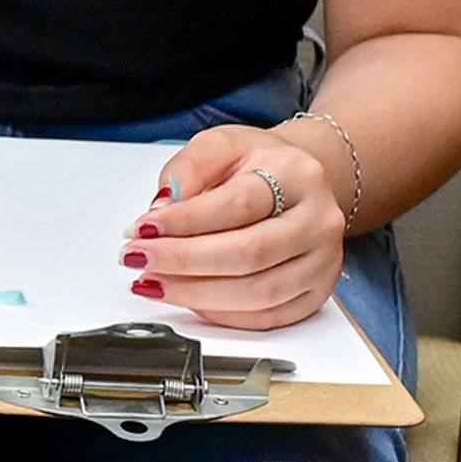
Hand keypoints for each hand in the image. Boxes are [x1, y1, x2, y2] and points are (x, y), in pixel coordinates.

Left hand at [131, 124, 348, 331]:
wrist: (299, 183)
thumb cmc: (260, 164)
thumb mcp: (220, 144)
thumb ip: (189, 168)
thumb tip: (163, 207)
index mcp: (298, 176)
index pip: (240, 204)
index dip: (187, 221)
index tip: (143, 228)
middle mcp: (318, 221)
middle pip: (250, 253)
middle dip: (184, 260)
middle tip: (139, 258)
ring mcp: (321, 262)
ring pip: (258, 292)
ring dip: (196, 293)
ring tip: (153, 282)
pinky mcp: (315, 294)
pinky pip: (266, 317)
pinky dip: (220, 314)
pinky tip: (187, 298)